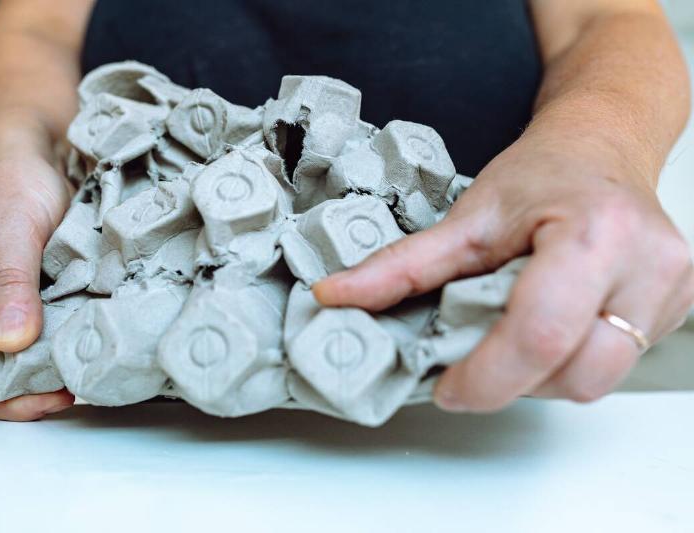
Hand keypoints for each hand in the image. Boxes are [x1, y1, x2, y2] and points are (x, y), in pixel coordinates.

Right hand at [0, 143, 74, 420]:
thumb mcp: (9, 228)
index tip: (47, 399)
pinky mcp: (42, 303)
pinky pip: (51, 338)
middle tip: (76, 389)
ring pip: (26, 364)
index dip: (1, 399)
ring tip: (87, 371)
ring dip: (54, 375)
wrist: (36, 158)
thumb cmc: (12, 185)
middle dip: (31, 395)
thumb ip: (8, 282)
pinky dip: (68, 349)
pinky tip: (92, 347)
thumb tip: (10, 341)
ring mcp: (10, 312)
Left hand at [313, 135, 693, 411]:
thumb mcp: (468, 217)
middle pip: (575, 374)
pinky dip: (570, 359)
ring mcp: (672, 289)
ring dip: (542, 375)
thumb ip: (401, 266)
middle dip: (514, 382)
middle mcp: (648, 265)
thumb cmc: (544, 171)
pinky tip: (548, 323)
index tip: (448, 386)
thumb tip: (336, 296)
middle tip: (476, 360)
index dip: (486, 376)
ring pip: (597, 380)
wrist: (604, 142)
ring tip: (513, 333)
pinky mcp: (676, 306)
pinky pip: (615, 363)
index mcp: (593, 234)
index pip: (539, 335)